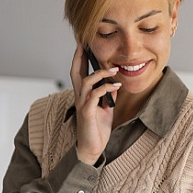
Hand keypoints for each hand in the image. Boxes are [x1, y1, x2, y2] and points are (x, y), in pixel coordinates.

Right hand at [69, 45, 121, 164]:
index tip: (83, 44)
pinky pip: (95, 95)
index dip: (79, 58)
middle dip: (80, 57)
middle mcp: (79, 97)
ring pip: (87, 81)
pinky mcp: (87, 112)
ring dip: (101, 73)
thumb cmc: (97, 129)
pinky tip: (117, 86)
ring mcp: (82, 104)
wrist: (92, 148)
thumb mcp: (106, 109)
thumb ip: (108, 96)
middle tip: (87, 44)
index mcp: (83, 95)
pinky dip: (106, 88)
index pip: (79, 72)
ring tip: (115, 69)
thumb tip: (115, 84)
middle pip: (75, 72)